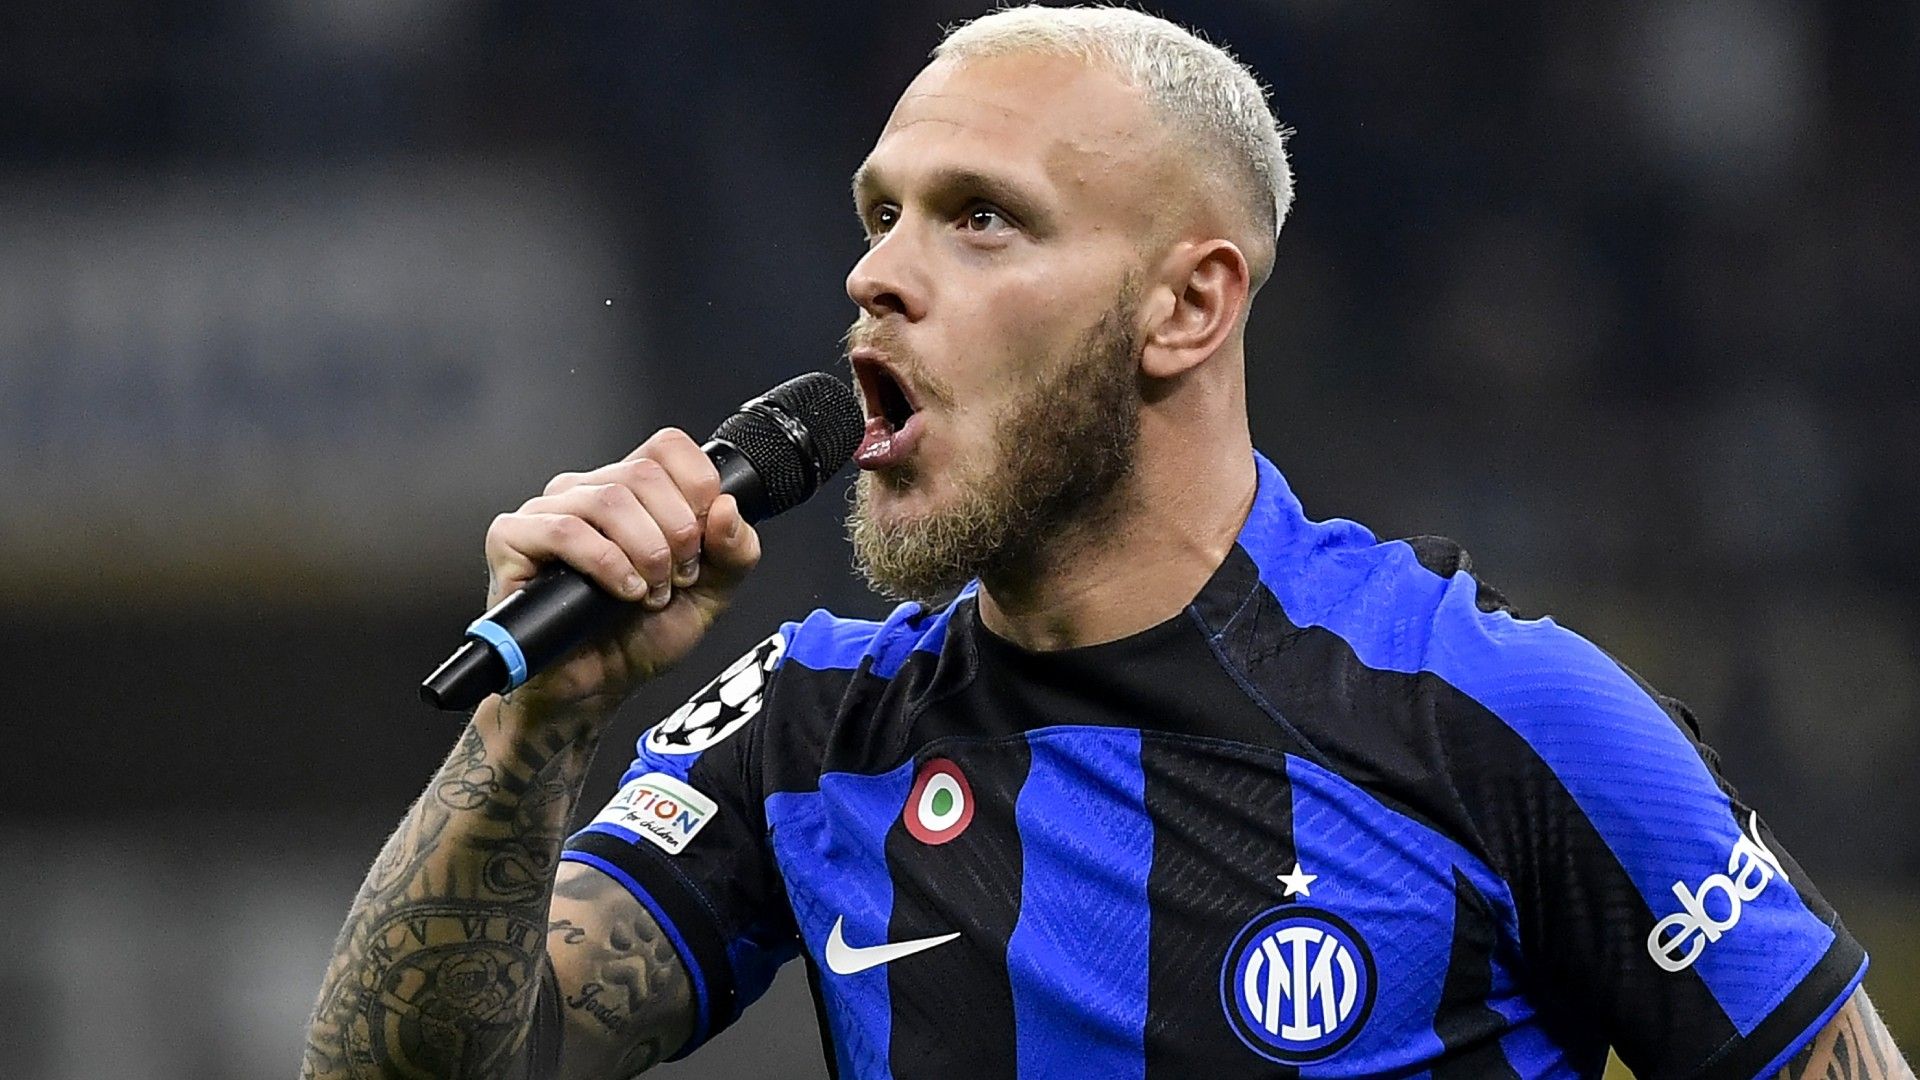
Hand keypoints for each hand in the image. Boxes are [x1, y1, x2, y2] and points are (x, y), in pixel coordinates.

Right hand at [481, 427, 761, 719]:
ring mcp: (548, 511)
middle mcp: (589, 491)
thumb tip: (727, 508)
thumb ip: (734, 553)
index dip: (697, 486)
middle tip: (677, 579)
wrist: (594, 689)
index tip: (703, 540)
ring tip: (649, 593)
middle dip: (676, 533)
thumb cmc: (639, 638)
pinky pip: (564, 530)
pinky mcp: (513, 538)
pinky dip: (606, 563)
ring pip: (609, 499)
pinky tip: (622, 592)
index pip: (667, 446)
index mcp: (633, 492)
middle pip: (644, 473)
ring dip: (645, 552)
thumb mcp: (710, 597)